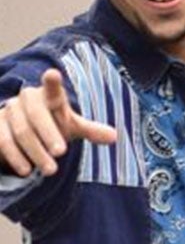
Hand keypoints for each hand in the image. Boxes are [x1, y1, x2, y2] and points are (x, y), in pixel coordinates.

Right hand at [0, 69, 116, 176]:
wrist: (20, 131)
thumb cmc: (52, 125)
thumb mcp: (71, 126)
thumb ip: (91, 130)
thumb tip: (115, 136)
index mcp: (49, 96)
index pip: (52, 89)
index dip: (52, 82)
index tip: (52, 74)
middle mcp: (26, 99)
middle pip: (36, 116)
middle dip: (49, 135)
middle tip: (61, 153)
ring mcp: (8, 112)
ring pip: (20, 132)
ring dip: (35, 152)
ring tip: (50, 170)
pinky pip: (3, 141)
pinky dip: (15, 157)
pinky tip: (26, 170)